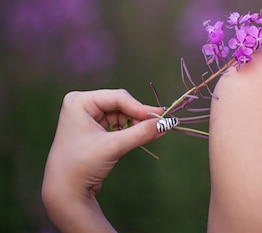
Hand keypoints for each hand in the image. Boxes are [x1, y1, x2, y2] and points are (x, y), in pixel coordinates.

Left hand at [42, 89, 171, 231]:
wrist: (65, 192)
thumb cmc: (82, 165)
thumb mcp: (113, 146)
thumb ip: (142, 132)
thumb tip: (169, 122)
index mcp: (80, 101)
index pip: (118, 97)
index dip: (140, 107)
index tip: (161, 116)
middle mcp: (83, 105)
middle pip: (121, 104)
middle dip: (138, 116)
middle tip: (159, 126)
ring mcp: (88, 116)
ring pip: (122, 114)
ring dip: (135, 125)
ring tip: (149, 134)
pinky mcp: (95, 129)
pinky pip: (119, 124)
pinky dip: (130, 131)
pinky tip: (138, 137)